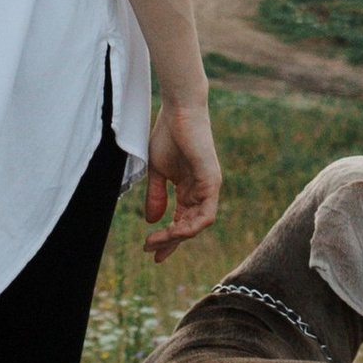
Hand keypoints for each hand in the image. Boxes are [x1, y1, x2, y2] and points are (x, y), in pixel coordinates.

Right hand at [142, 95, 220, 255]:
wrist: (178, 110)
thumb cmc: (167, 134)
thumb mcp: (157, 171)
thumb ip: (156, 196)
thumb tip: (152, 221)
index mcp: (189, 189)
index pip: (181, 221)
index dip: (168, 239)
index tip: (151, 251)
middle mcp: (201, 191)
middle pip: (188, 226)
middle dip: (169, 242)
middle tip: (150, 251)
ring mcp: (208, 188)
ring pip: (197, 225)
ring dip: (177, 237)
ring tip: (156, 242)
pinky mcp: (212, 182)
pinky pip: (205, 215)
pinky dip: (190, 227)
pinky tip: (174, 231)